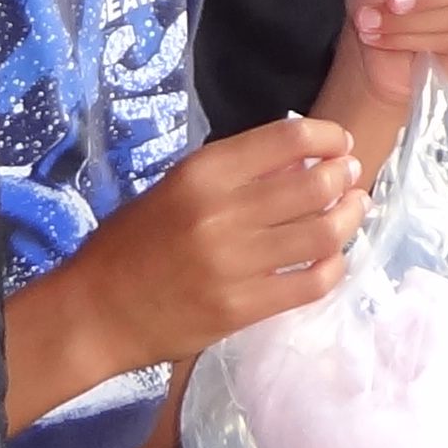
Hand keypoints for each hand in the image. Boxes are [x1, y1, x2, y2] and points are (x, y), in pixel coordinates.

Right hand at [63, 118, 370, 369]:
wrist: (95, 312)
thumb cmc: (132, 243)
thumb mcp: (176, 188)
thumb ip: (234, 173)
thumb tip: (299, 156)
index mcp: (203, 174)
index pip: (287, 139)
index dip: (327, 135)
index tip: (338, 142)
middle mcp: (222, 213)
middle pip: (314, 184)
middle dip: (343, 175)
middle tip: (349, 176)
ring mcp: (235, 264)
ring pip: (322, 234)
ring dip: (349, 217)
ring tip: (352, 210)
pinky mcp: (243, 309)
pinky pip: (310, 284)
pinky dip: (334, 267)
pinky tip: (333, 259)